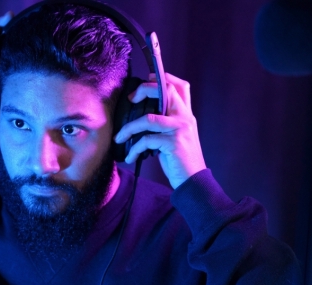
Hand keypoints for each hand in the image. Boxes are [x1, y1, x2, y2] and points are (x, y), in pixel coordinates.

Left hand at [114, 73, 206, 188]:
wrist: (192, 180)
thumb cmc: (179, 160)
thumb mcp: (175, 136)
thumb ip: (166, 123)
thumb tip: (141, 114)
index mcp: (186, 114)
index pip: (181, 86)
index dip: (164, 77)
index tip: (147, 79)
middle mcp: (185, 117)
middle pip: (166, 91)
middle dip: (144, 89)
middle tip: (130, 99)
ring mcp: (180, 129)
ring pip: (148, 118)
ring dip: (129, 128)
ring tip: (118, 137)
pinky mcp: (173, 143)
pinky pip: (146, 140)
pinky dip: (134, 149)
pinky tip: (130, 157)